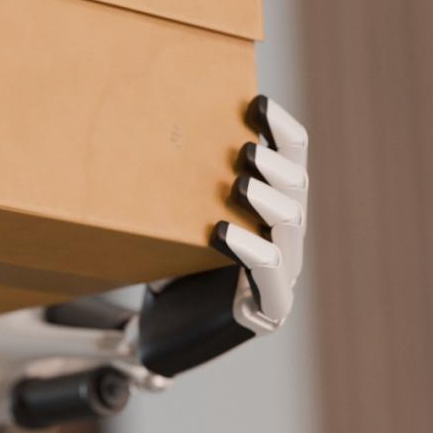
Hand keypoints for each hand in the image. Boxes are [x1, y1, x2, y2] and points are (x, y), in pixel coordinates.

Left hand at [137, 95, 307, 375]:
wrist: (162, 330)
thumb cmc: (167, 259)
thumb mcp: (170, 209)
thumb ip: (169, 173)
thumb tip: (134, 112)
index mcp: (270, 202)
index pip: (293, 156)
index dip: (282, 129)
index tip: (258, 101)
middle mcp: (285, 234)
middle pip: (297, 187)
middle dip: (276, 165)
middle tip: (246, 150)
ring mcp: (284, 272)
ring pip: (291, 226)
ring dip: (268, 202)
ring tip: (241, 184)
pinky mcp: (270, 306)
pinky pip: (269, 273)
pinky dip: (249, 249)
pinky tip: (221, 233)